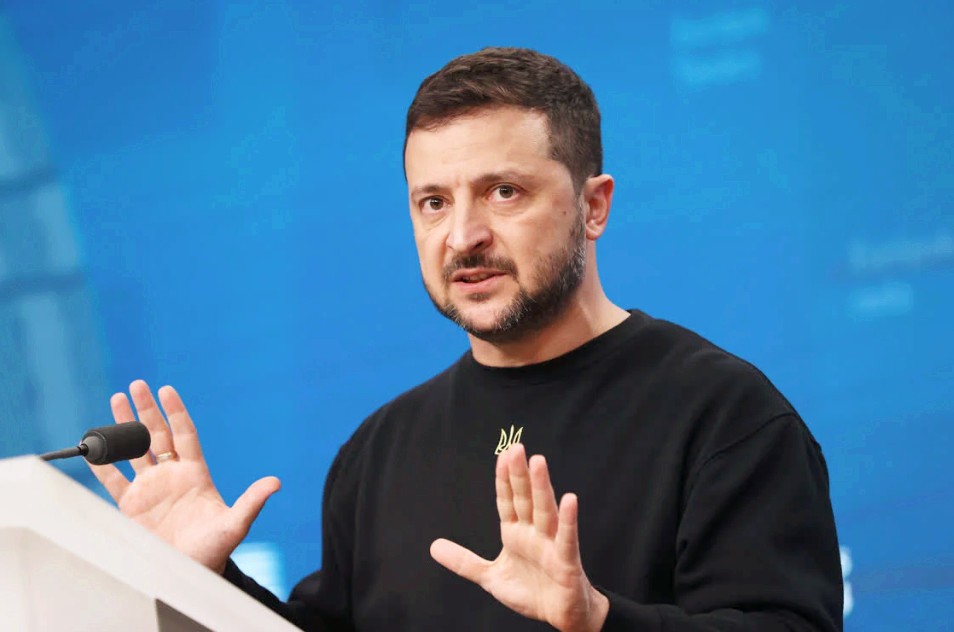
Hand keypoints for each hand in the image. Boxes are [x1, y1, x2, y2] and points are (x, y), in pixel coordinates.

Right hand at [88, 380, 279, 573]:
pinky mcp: (131, 507)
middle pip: (157, 435)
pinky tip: (93, 448)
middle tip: (137, 385)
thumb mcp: (235, 524)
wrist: (189, 574)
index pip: (184, 434)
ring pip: (134, 451)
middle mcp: (171, 475)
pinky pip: (114, 481)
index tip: (166, 389)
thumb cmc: (214, 549)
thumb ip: (251, 501)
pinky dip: (103, 466)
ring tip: (116, 399)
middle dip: (146, 410)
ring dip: (124, 428)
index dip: (175, 412)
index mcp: (195, 473)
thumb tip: (276, 483)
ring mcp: (150, 489)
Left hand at [430, 444, 608, 631]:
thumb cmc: (532, 591)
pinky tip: (569, 499)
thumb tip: (433, 546)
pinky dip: (568, 519)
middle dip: (520, 474)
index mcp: (515, 533)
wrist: (561, 615)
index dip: (504, 479)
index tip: (502, 454)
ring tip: (538, 462)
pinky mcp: (566, 561)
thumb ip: (464, 562)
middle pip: (525, 499)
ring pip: (545, 511)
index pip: (508, 501)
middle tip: (516, 447)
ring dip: (542, 487)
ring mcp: (551, 545)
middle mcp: (533, 533)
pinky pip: (567, 538)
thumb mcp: (491, 577)